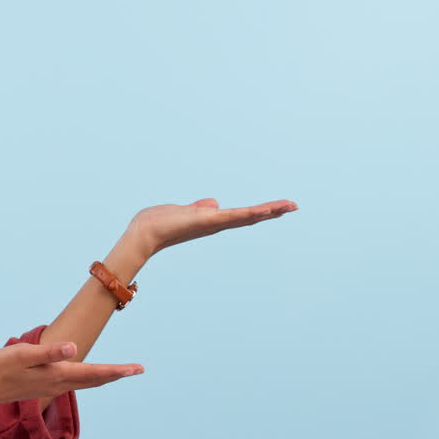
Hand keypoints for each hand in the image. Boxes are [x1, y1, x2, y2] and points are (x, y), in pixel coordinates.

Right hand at [0, 341, 143, 410]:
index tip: (137, 369)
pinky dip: (88, 378)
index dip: (117, 370)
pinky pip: (74, 382)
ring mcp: (51, 387)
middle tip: (137, 369)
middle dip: (116, 374)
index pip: (94, 373)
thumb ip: (49, 352)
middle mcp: (58, 384)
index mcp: (57, 375)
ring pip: (85, 382)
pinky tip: (87, 375)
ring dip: (103, 376)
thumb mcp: (22, 354)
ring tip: (119, 372)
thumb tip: (74, 348)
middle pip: (94, 380)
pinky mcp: (44, 385)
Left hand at [129, 197, 297, 256]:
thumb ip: (200, 208)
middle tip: (294, 205)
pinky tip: (264, 210)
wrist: (145, 233)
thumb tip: (214, 204)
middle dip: (272, 212)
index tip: (279, 207)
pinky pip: (233, 216)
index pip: (241, 216)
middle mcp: (216, 225)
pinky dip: (250, 213)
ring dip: (268, 211)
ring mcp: (213, 224)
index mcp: (212, 221)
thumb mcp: (183, 211)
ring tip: (288, 206)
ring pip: (246, 217)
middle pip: (250, 218)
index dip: (261, 212)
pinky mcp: (207, 221)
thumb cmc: (159, 223)